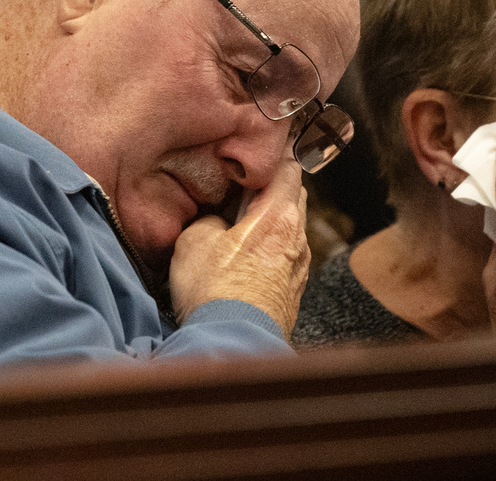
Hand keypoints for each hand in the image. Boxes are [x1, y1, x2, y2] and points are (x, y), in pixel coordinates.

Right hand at [169, 156, 310, 338]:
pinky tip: (246, 259)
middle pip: (292, 197)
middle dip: (270, 189)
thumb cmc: (216, 291)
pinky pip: (285, 257)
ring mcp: (300, 267)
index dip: (274, 156)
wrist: (234, 343)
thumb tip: (216, 220)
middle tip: (242, 189)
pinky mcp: (293, 291)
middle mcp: (298, 238)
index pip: (289, 168)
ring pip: (289, 229)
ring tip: (239, 226)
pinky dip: (270, 250)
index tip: (259, 153)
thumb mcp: (195, 240)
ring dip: (270, 222)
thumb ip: (209, 217)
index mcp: (279, 216)